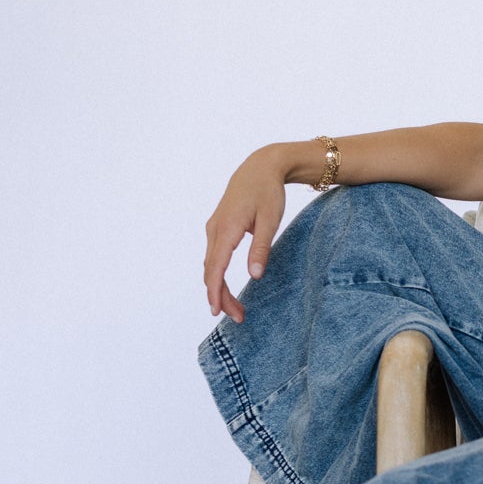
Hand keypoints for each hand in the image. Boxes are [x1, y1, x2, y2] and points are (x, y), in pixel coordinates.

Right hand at [204, 148, 289, 321]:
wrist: (259, 167)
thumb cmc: (268, 192)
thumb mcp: (270, 220)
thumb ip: (261, 248)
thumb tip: (254, 276)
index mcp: (227, 228)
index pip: (216, 267)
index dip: (215, 291)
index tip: (216, 311)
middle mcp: (214, 229)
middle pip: (211, 271)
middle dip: (220, 296)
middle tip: (238, 317)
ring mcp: (213, 228)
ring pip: (211, 265)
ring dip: (219, 287)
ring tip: (236, 308)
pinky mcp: (217, 228)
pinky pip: (213, 256)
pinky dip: (218, 274)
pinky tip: (226, 287)